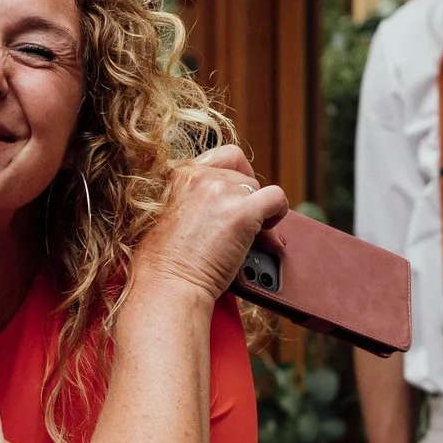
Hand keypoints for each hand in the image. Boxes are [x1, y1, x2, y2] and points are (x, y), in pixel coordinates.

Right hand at [129, 146, 289, 304]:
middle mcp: (200, 176)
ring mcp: (221, 192)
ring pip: (257, 189)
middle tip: (245, 222)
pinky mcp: (241, 212)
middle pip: (242, 175)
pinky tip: (269, 231)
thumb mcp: (170, 215)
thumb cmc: (164, 263)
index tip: (234, 195)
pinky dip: (278, 213)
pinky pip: (276, 198)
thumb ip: (192, 199)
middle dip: (246, 198)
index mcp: (180, 175)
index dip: (234, 176)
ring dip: (258, 211)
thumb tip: (230, 200)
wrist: (166, 285)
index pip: (222, 157)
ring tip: (252, 236)